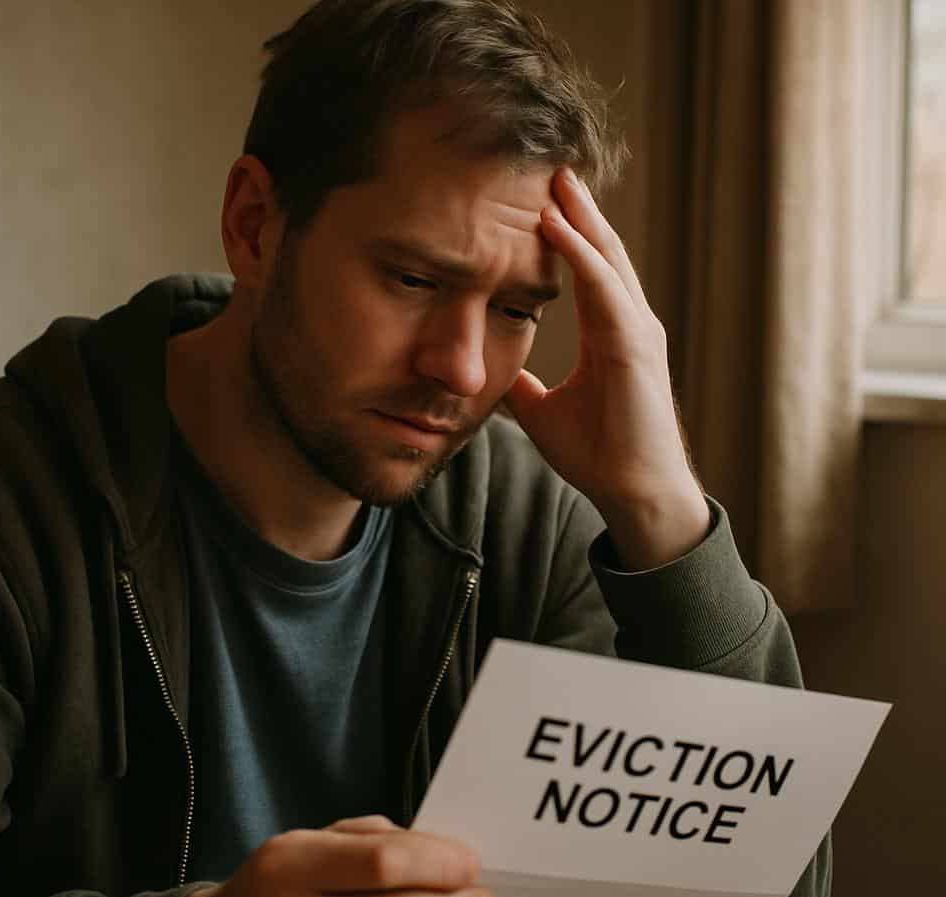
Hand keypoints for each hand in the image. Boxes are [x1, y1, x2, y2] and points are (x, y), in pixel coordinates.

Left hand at [504, 167, 709, 569]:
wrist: (632, 493)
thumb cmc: (598, 454)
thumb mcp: (543, 411)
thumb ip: (524, 386)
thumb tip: (494, 373)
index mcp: (609, 335)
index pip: (588, 270)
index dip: (567, 234)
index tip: (538, 201)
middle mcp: (628, 323)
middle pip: (602, 251)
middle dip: (577, 209)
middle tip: (550, 168)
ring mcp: (637, 330)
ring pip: (607, 258)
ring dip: (579, 217)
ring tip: (554, 179)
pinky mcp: (635, 345)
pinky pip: (605, 287)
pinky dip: (581, 253)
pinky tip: (556, 224)